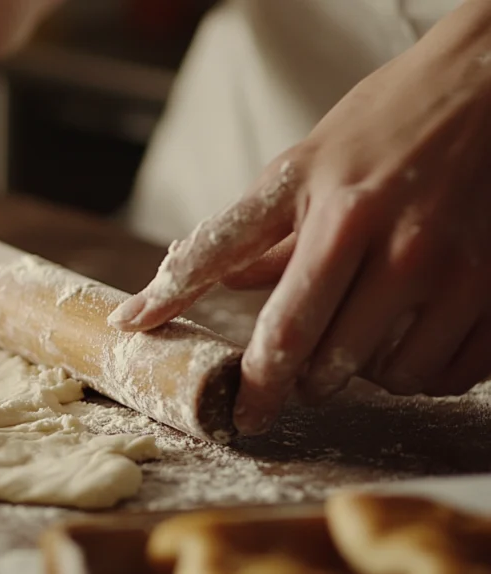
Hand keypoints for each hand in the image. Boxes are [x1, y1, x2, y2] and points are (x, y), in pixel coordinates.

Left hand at [108, 0, 490, 434]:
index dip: (258, 385)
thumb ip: (242, 235)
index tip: (243, 415)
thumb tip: (182, 287)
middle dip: (302, 377)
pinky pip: (452, 372)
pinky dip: (421, 370)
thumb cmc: (381, 124)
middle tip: (296, 359)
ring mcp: (461, 276)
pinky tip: (407, 336)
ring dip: (362, 373)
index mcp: (339, 220)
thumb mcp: (299, 168)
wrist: (487, 87)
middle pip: (332, 365)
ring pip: (393, 378)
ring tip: (355, 333)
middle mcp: (402, 254)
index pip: (284, 329)